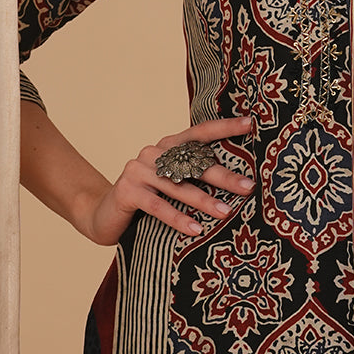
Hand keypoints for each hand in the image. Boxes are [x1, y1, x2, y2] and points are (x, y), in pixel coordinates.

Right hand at [77, 115, 254, 245]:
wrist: (104, 215)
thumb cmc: (148, 201)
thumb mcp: (171, 185)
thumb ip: (193, 177)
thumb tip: (240, 185)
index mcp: (168, 146)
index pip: (199, 132)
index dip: (224, 128)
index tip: (250, 124)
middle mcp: (153, 153)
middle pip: (193, 162)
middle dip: (223, 176)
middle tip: (248, 187)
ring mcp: (138, 170)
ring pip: (178, 186)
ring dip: (204, 201)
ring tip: (226, 213)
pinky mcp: (127, 190)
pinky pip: (158, 206)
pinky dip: (178, 219)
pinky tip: (196, 229)